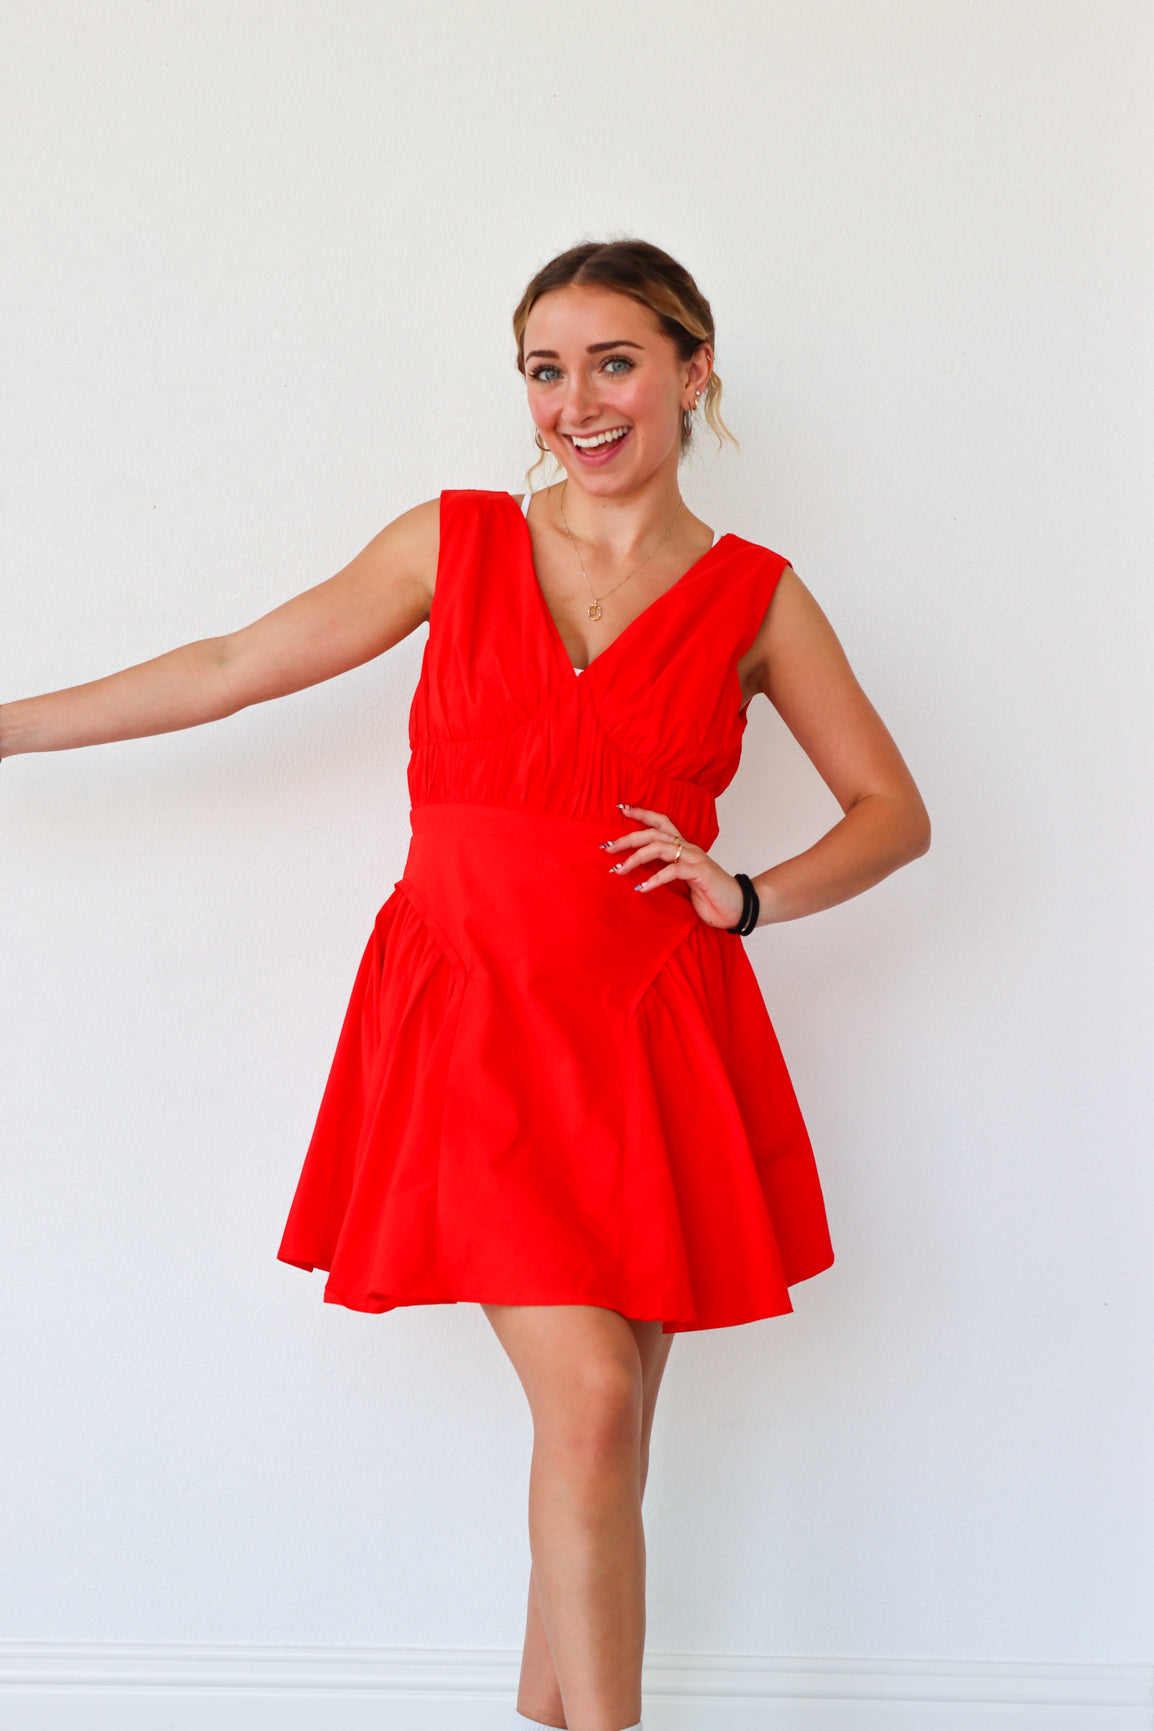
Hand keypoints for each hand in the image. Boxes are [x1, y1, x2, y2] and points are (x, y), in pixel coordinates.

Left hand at [604, 803, 748, 930]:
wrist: (737, 908)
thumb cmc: (710, 897)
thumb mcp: (682, 883)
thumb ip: (666, 873)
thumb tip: (639, 876)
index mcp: (684, 847)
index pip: (661, 823)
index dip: (643, 813)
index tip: (622, 808)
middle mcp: (688, 848)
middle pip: (654, 833)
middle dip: (628, 838)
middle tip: (607, 847)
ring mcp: (695, 858)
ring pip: (659, 848)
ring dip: (636, 858)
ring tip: (619, 870)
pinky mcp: (699, 872)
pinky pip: (673, 870)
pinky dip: (655, 879)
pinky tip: (642, 889)